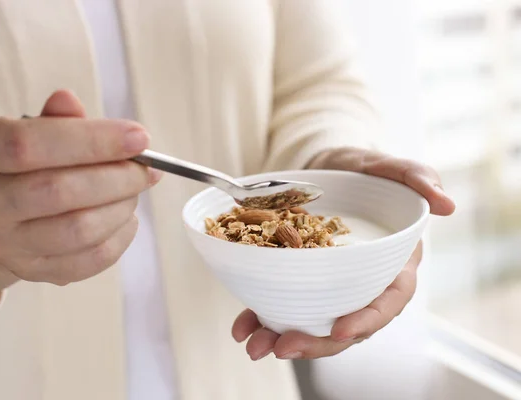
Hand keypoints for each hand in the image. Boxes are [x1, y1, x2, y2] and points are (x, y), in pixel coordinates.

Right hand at [0, 90, 160, 304]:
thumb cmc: (22, 167)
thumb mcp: (28, 131)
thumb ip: (56, 119)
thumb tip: (71, 102)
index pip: (29, 144)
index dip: (91, 140)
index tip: (140, 138)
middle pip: (58, 191)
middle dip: (118, 177)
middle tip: (148, 169)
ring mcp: (7, 243)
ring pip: (78, 230)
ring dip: (122, 207)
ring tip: (135, 191)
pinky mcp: (35, 271)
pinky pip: (89, 261)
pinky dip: (120, 237)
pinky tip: (126, 218)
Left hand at [231, 147, 454, 359]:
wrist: (323, 167)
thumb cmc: (359, 168)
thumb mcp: (383, 164)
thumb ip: (413, 176)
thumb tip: (445, 204)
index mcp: (393, 260)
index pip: (390, 298)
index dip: (369, 319)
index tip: (341, 329)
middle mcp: (365, 280)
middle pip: (349, 323)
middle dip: (318, 342)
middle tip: (282, 346)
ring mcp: (334, 285)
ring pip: (317, 323)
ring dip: (284, 338)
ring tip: (255, 344)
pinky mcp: (306, 282)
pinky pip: (289, 306)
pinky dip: (264, 319)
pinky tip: (243, 326)